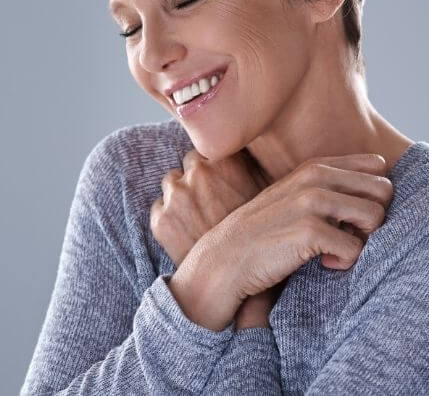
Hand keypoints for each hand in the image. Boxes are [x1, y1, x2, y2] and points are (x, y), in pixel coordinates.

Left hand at [150, 148, 265, 267]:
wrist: (239, 281)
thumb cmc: (261, 240)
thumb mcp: (269, 198)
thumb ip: (259, 171)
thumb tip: (258, 154)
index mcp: (227, 161)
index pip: (214, 147)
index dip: (219, 164)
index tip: (224, 181)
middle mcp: (200, 172)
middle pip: (192, 161)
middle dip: (198, 177)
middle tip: (211, 200)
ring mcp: (178, 195)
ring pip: (171, 182)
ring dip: (181, 195)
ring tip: (199, 218)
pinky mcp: (162, 219)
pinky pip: (159, 209)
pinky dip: (168, 218)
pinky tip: (186, 233)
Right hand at [170, 154, 392, 330]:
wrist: (226, 258)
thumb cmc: (265, 233)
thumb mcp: (294, 197)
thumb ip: (328, 189)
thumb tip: (377, 195)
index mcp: (315, 166)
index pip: (376, 166)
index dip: (372, 194)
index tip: (353, 215)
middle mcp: (316, 177)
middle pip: (384, 190)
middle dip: (374, 217)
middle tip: (350, 234)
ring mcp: (312, 202)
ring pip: (376, 216)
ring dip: (364, 240)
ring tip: (337, 249)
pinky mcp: (309, 231)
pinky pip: (356, 248)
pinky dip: (345, 262)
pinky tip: (324, 263)